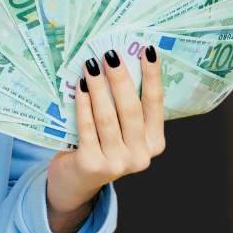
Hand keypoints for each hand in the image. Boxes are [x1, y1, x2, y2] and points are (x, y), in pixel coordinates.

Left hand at [46, 47, 165, 232]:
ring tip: (90, 64)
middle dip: (120, 78)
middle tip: (109, 53)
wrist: (76, 181)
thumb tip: (116, 62)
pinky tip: (79, 86)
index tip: (148, 50)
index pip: (156, 104)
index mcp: (154, 143)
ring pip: (108, 117)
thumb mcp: (120, 130)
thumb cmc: (99, 145)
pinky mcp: (93, 164)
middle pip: (131, 108)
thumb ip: (123, 107)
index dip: (152, 77)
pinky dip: (83, 105)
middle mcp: (141, 156)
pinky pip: (87, 127)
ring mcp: (118, 163)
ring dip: (99, 87)